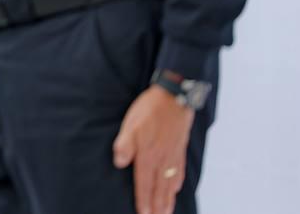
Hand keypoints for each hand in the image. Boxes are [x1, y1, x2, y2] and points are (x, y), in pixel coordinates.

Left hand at [112, 84, 194, 213]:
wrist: (173, 98)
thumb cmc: (149, 110)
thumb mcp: (130, 125)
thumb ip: (124, 145)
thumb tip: (120, 164)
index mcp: (148, 155)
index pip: (144, 184)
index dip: (143, 200)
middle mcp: (162, 160)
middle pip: (159, 188)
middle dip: (157, 206)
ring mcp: (173, 155)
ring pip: (170, 183)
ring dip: (168, 199)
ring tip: (167, 212)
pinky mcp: (179, 149)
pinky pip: (179, 172)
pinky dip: (177, 184)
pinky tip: (176, 189)